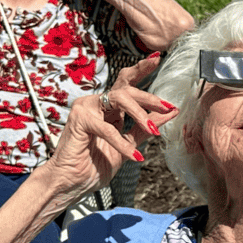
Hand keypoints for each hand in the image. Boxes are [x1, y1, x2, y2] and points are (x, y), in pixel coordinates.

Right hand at [37, 53, 170, 209]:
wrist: (70, 184)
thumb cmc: (94, 165)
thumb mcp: (128, 145)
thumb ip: (146, 127)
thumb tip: (171, 111)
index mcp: (108, 108)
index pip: (127, 83)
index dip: (142, 69)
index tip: (158, 58)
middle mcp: (96, 104)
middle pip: (126, 89)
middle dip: (149, 97)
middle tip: (167, 105)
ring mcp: (86, 109)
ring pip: (119, 99)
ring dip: (140, 114)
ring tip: (153, 130)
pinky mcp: (79, 120)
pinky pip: (108, 128)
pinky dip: (123, 143)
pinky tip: (134, 156)